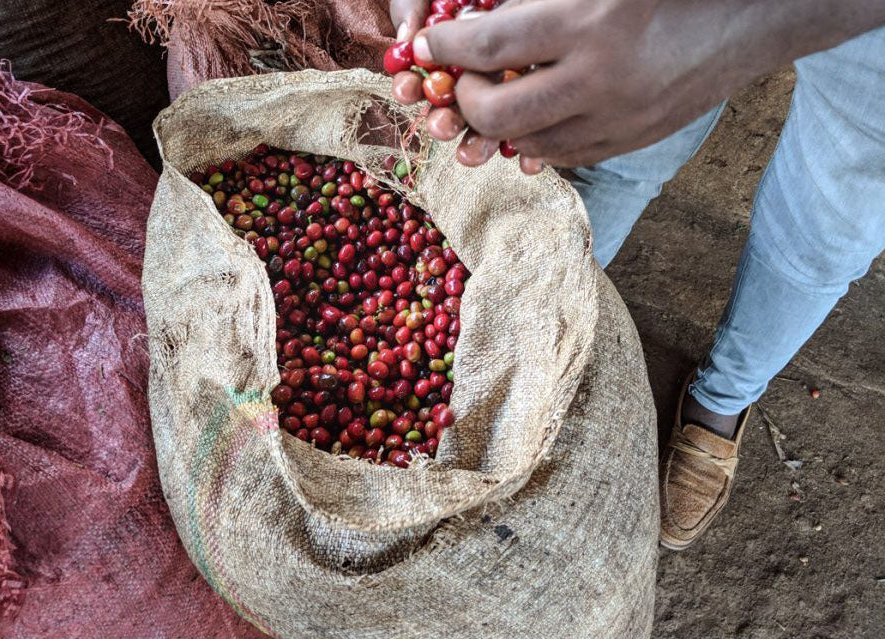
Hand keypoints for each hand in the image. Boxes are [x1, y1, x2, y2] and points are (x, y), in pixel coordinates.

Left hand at [394, 0, 884, 167]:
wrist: (759, 13)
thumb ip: (538, 3)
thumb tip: (479, 22)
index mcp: (590, 20)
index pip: (491, 43)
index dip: (447, 46)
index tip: (426, 43)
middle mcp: (601, 78)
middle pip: (499, 113)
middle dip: (466, 100)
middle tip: (462, 82)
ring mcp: (620, 119)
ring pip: (529, 145)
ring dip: (500, 126)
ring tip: (497, 100)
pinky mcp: (635, 140)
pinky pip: (567, 157)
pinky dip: (539, 142)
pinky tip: (536, 119)